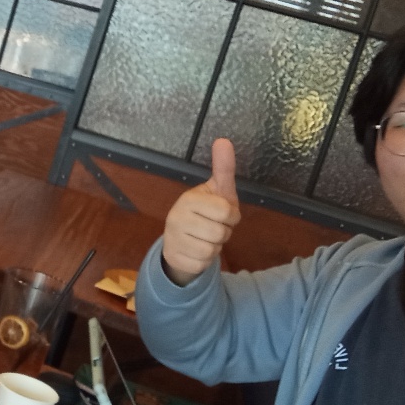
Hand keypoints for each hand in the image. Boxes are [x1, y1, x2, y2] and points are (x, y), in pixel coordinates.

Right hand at [161, 138, 240, 285]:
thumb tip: (224, 140)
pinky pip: (202, 264)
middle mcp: (176, 217)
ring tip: (204, 238)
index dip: (231, 215)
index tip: (221, 213)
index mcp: (189, 199)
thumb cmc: (204, 212)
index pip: (227, 211)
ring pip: (212, 250)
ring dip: (215, 247)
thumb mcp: (217, 190)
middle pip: (220, 233)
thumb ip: (223, 167)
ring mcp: (173, 239)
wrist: (178, 239)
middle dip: (223, 233)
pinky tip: (196, 250)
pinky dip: (205, 260)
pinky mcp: (175, 258)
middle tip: (212, 226)